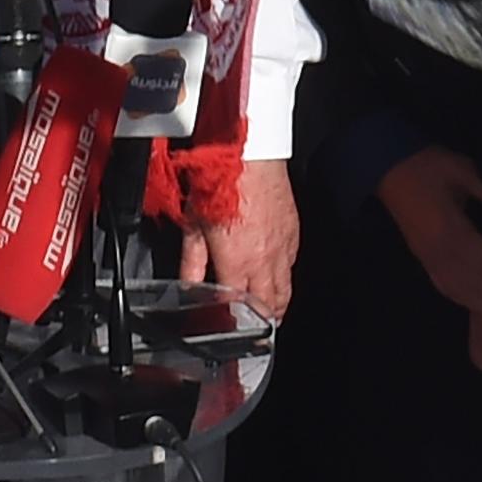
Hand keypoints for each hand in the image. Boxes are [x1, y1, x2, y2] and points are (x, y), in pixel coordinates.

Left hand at [177, 158, 298, 319]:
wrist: (250, 154)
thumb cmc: (221, 181)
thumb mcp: (194, 224)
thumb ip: (192, 261)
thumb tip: (188, 283)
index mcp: (238, 262)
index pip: (239, 305)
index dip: (234, 319)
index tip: (229, 324)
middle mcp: (264, 260)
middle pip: (271, 304)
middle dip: (263, 320)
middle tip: (255, 326)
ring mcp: (283, 247)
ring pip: (286, 289)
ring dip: (278, 303)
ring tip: (270, 311)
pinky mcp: (293, 233)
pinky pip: (292, 265)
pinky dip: (285, 276)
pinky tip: (275, 274)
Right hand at [376, 146, 481, 321]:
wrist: (389, 167)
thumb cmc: (429, 166)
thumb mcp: (465, 171)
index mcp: (450, 232)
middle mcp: (440, 255)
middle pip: (480, 286)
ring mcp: (430, 261)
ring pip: (466, 294)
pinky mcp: (425, 262)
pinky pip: (449, 291)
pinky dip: (471, 303)